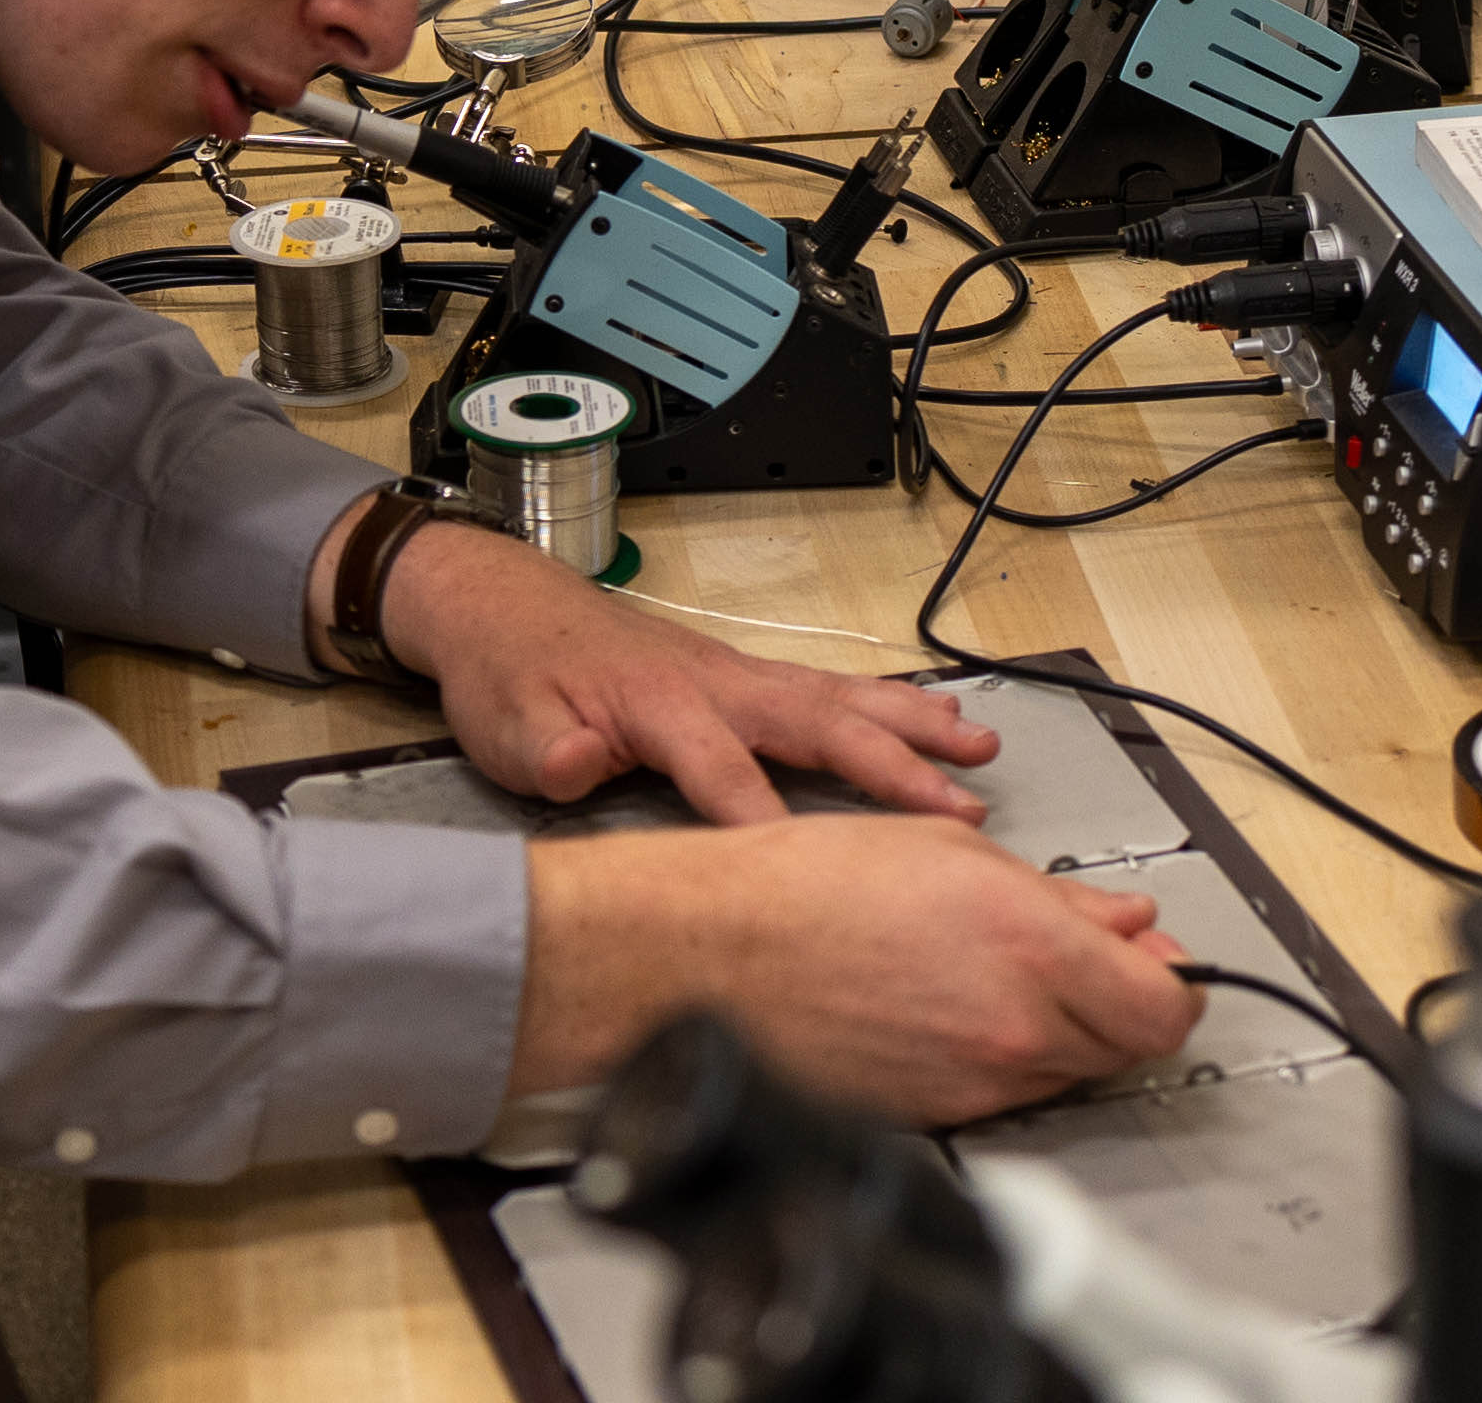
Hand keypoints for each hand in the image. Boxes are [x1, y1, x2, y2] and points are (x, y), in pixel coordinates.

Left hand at [381, 515, 993, 828]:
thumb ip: (546, 752)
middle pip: (816, 724)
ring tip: (981, 747)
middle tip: (961, 809)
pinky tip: (936, 715)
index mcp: (658, 701)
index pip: (723, 771)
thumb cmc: (510, 673)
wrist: (500, 605)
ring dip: (912, 724)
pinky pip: (828, 687)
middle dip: (892, 768)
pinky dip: (888, 701)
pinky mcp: (742, 676)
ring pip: (837, 697)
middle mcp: (714, 682)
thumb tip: (573, 767)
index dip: (769, 823)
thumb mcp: (507, 723)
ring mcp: (735, 674)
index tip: (826, 876)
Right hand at [516, 817, 1200, 1122]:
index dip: (1175, 984)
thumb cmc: (803, 887)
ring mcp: (974, 1085)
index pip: (1166, 1008)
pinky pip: (1003, 1093)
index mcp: (1029, 949)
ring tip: (989, 974)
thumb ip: (1058, 897)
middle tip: (1080, 962)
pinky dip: (998, 1058)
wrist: (708, 955)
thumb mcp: (948, 850)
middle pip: (1127, 1047)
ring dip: (1057, 1031)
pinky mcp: (935, 1119)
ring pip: (1067, 1073)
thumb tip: (1125, 924)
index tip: (1162, 964)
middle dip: (1117, 1004)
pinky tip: (946, 1009)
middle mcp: (1013, 1029)